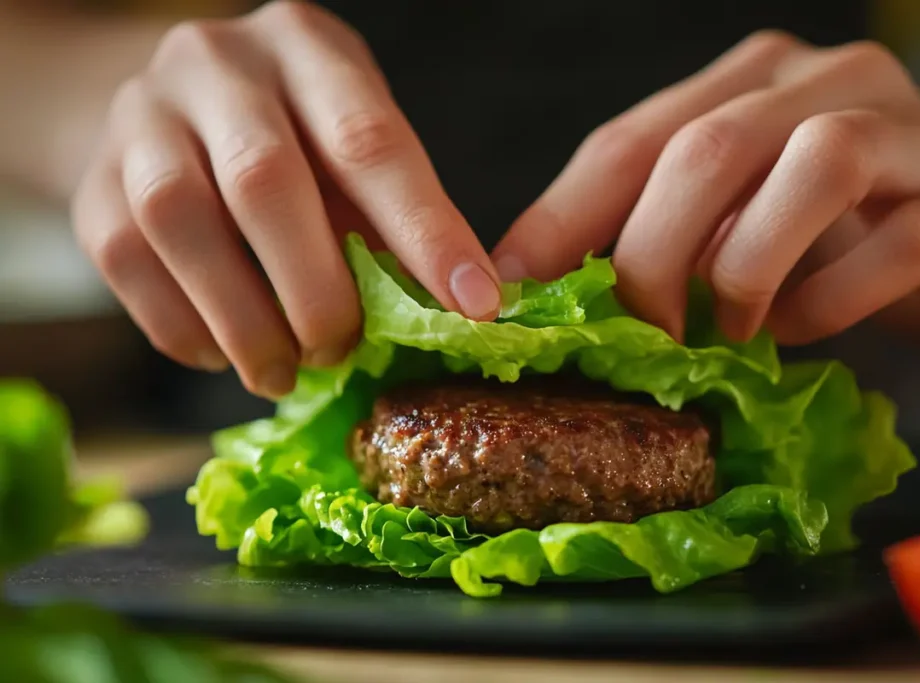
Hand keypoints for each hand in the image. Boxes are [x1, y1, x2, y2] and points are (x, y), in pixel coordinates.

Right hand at [72, 1, 501, 398]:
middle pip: (264, 180)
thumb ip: (386, 215)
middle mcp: (216, 65)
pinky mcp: (91, 182)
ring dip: (244, 320)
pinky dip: (186, 328)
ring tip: (286, 371)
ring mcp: (140, 117)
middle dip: (316, 288)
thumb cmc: (289, 139)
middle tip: (344, 351)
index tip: (473, 305)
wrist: (164, 112)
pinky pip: (128, 264)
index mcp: (306, 49)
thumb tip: (444, 313)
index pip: (370, 139)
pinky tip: (227, 355)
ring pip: (181, 222)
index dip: (426, 231)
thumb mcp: (348, 147)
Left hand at [493, 31, 919, 348]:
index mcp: (746, 83)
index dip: (561, 221)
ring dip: (750, 264)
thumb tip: (533, 292)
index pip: (631, 141)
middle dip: (654, 255)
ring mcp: (909, 135)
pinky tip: (802, 329)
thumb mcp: (727, 217)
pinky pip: (901, 243)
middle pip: (712, 148)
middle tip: (642, 336)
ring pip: (821, 162)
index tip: (516, 297)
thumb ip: (648, 233)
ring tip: (731, 331)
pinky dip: (834, 298)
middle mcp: (827, 83)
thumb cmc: (830, 225)